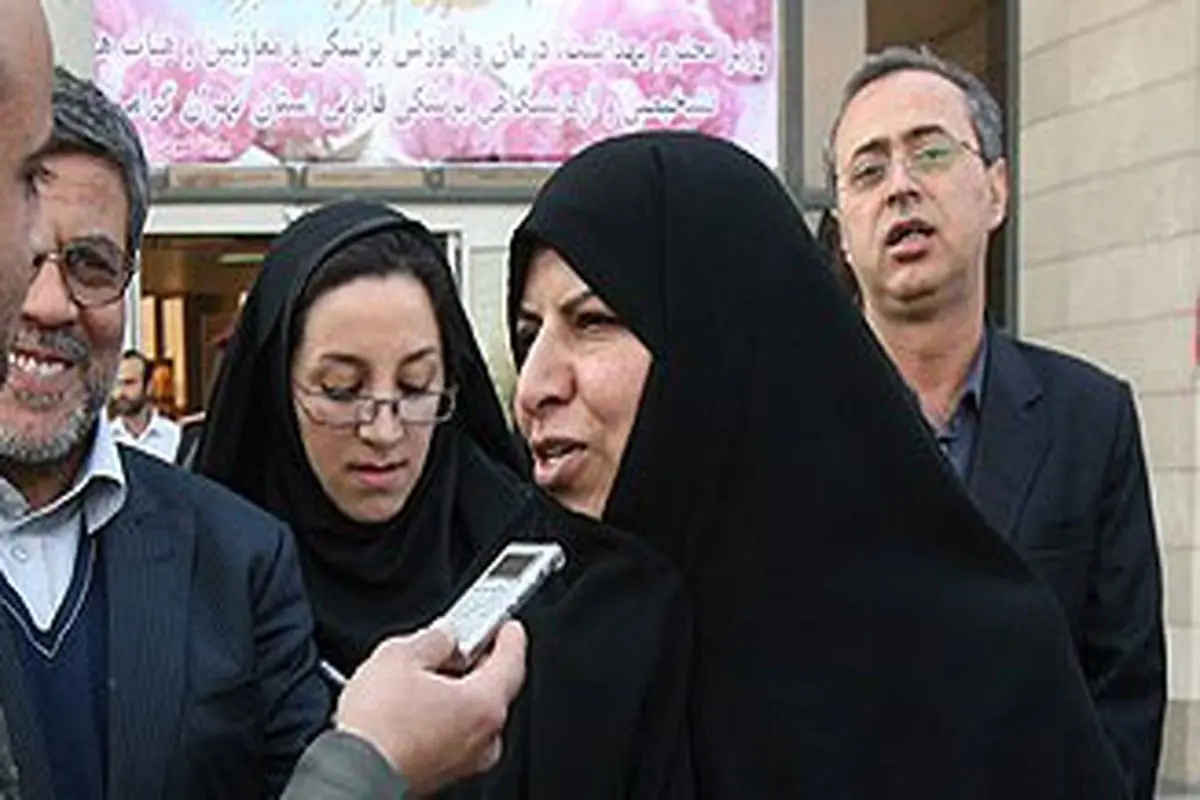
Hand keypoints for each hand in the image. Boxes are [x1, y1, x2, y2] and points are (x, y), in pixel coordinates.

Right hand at [334, 621, 526, 795]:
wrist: (351, 775)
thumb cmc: (377, 728)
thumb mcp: (400, 657)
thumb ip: (432, 639)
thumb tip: (443, 635)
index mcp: (484, 705)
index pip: (513, 662)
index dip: (511, 638)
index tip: (509, 626)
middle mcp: (483, 738)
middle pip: (493, 690)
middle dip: (477, 665)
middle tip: (458, 645)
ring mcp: (464, 761)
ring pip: (471, 716)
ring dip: (456, 693)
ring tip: (425, 676)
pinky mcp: (441, 774)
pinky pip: (453, 736)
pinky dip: (442, 718)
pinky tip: (414, 707)